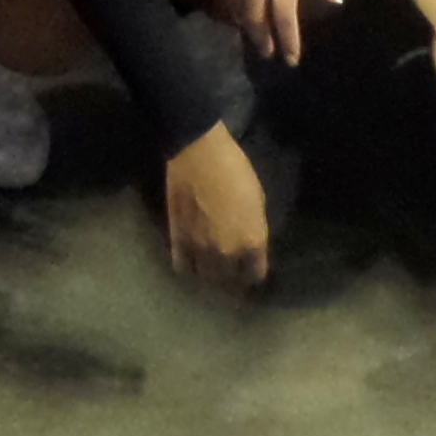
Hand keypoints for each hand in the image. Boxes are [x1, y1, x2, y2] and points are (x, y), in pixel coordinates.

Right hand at [162, 123, 271, 287]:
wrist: (200, 154)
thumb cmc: (235, 169)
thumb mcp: (257, 198)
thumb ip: (253, 227)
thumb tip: (249, 241)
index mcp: (252, 240)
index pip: (255, 274)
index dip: (253, 272)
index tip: (251, 268)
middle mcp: (228, 252)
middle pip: (230, 280)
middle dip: (232, 277)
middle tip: (230, 270)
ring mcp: (201, 249)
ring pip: (206, 276)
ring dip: (210, 274)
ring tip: (210, 268)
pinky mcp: (178, 240)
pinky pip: (183, 265)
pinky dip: (188, 266)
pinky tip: (190, 259)